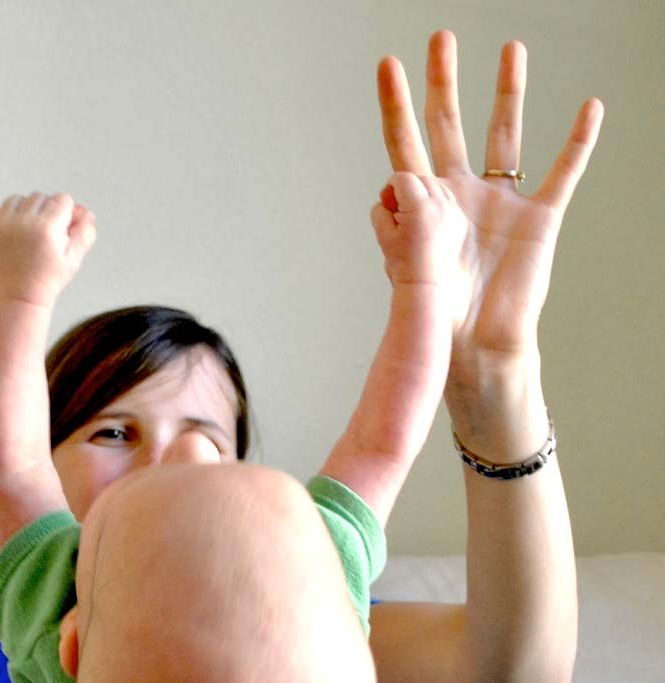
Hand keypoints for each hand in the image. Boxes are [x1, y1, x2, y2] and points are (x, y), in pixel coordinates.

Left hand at [0, 192, 95, 308]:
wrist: (19, 296)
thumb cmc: (48, 279)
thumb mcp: (74, 258)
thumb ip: (84, 232)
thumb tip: (85, 212)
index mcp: (48, 228)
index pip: (62, 200)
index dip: (67, 214)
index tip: (63, 231)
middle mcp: (24, 222)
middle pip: (41, 197)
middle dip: (47, 211)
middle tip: (47, 235)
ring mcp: (5, 223)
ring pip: (21, 199)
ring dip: (29, 210)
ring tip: (32, 232)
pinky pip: (4, 207)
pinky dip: (12, 215)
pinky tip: (18, 233)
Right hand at [371, 171, 468, 291]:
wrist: (427, 285)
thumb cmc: (405, 265)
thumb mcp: (383, 236)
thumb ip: (380, 211)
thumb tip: (385, 201)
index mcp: (419, 207)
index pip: (402, 179)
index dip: (390, 188)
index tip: (387, 202)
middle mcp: (440, 205)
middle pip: (420, 179)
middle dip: (406, 189)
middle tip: (397, 209)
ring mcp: (453, 212)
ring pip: (436, 186)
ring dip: (422, 194)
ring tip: (412, 216)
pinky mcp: (460, 221)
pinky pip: (447, 200)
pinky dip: (435, 204)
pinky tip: (427, 222)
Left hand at [377, 31, 602, 375]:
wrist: (474, 349)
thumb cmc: (438, 317)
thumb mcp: (410, 267)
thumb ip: (403, 223)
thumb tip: (395, 181)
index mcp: (424, 207)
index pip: (406, 145)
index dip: (396, 106)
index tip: (388, 65)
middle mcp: (460, 196)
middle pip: (450, 126)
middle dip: (444, 82)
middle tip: (442, 38)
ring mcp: (499, 203)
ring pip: (506, 135)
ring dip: (508, 93)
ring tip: (511, 50)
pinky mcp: (538, 220)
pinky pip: (563, 173)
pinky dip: (578, 142)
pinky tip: (589, 107)